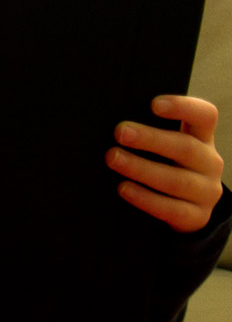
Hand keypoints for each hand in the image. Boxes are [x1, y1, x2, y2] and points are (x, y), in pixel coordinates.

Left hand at [108, 95, 223, 233]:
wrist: (186, 209)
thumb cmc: (168, 167)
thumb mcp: (167, 148)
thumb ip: (151, 133)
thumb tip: (115, 124)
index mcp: (203, 139)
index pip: (205, 116)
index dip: (183, 107)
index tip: (153, 104)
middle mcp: (210, 163)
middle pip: (185, 148)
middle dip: (150, 139)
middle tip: (120, 132)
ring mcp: (206, 191)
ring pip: (176, 180)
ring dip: (141, 168)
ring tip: (113, 158)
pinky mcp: (197, 217)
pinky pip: (171, 209)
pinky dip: (145, 198)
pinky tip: (124, 188)